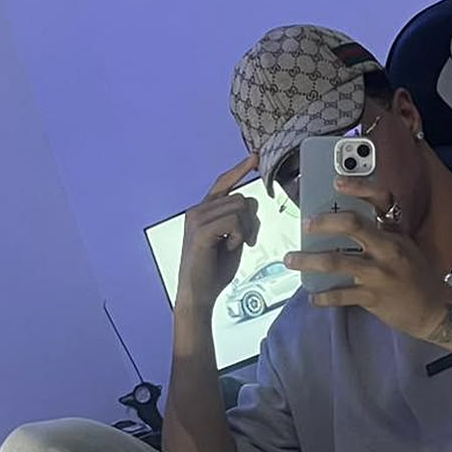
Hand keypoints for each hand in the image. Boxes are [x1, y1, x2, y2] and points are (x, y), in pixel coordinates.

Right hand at [177, 155, 259, 311]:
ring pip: (240, 208)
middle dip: (250, 221)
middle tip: (243, 242)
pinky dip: (238, 237)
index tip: (254, 158)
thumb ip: (241, 219)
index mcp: (203, 211)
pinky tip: (228, 249)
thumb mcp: (233, 239)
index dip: (239, 170)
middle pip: (241, 198)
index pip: (223, 183)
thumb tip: (251, 201)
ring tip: (230, 247)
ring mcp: (197, 218)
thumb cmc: (214, 270)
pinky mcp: (201, 230)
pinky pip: (234, 222)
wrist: (198, 294)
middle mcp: (197, 210)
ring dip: (244, 231)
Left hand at [284, 176, 451, 340]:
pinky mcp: (373, 297)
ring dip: (308, 260)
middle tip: (306, 225)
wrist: (436, 310)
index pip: (381, 200)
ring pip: (336, 262)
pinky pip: (341, 295)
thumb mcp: (406, 246)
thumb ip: (382, 232)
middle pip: (352, 225)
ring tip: (291, 259)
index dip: (358, 187)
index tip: (337, 181)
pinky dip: (323, 297)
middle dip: (324, 223)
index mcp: (396, 232)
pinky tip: (313, 297)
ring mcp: (380, 274)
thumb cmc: (417, 276)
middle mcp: (388, 249)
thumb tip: (344, 222)